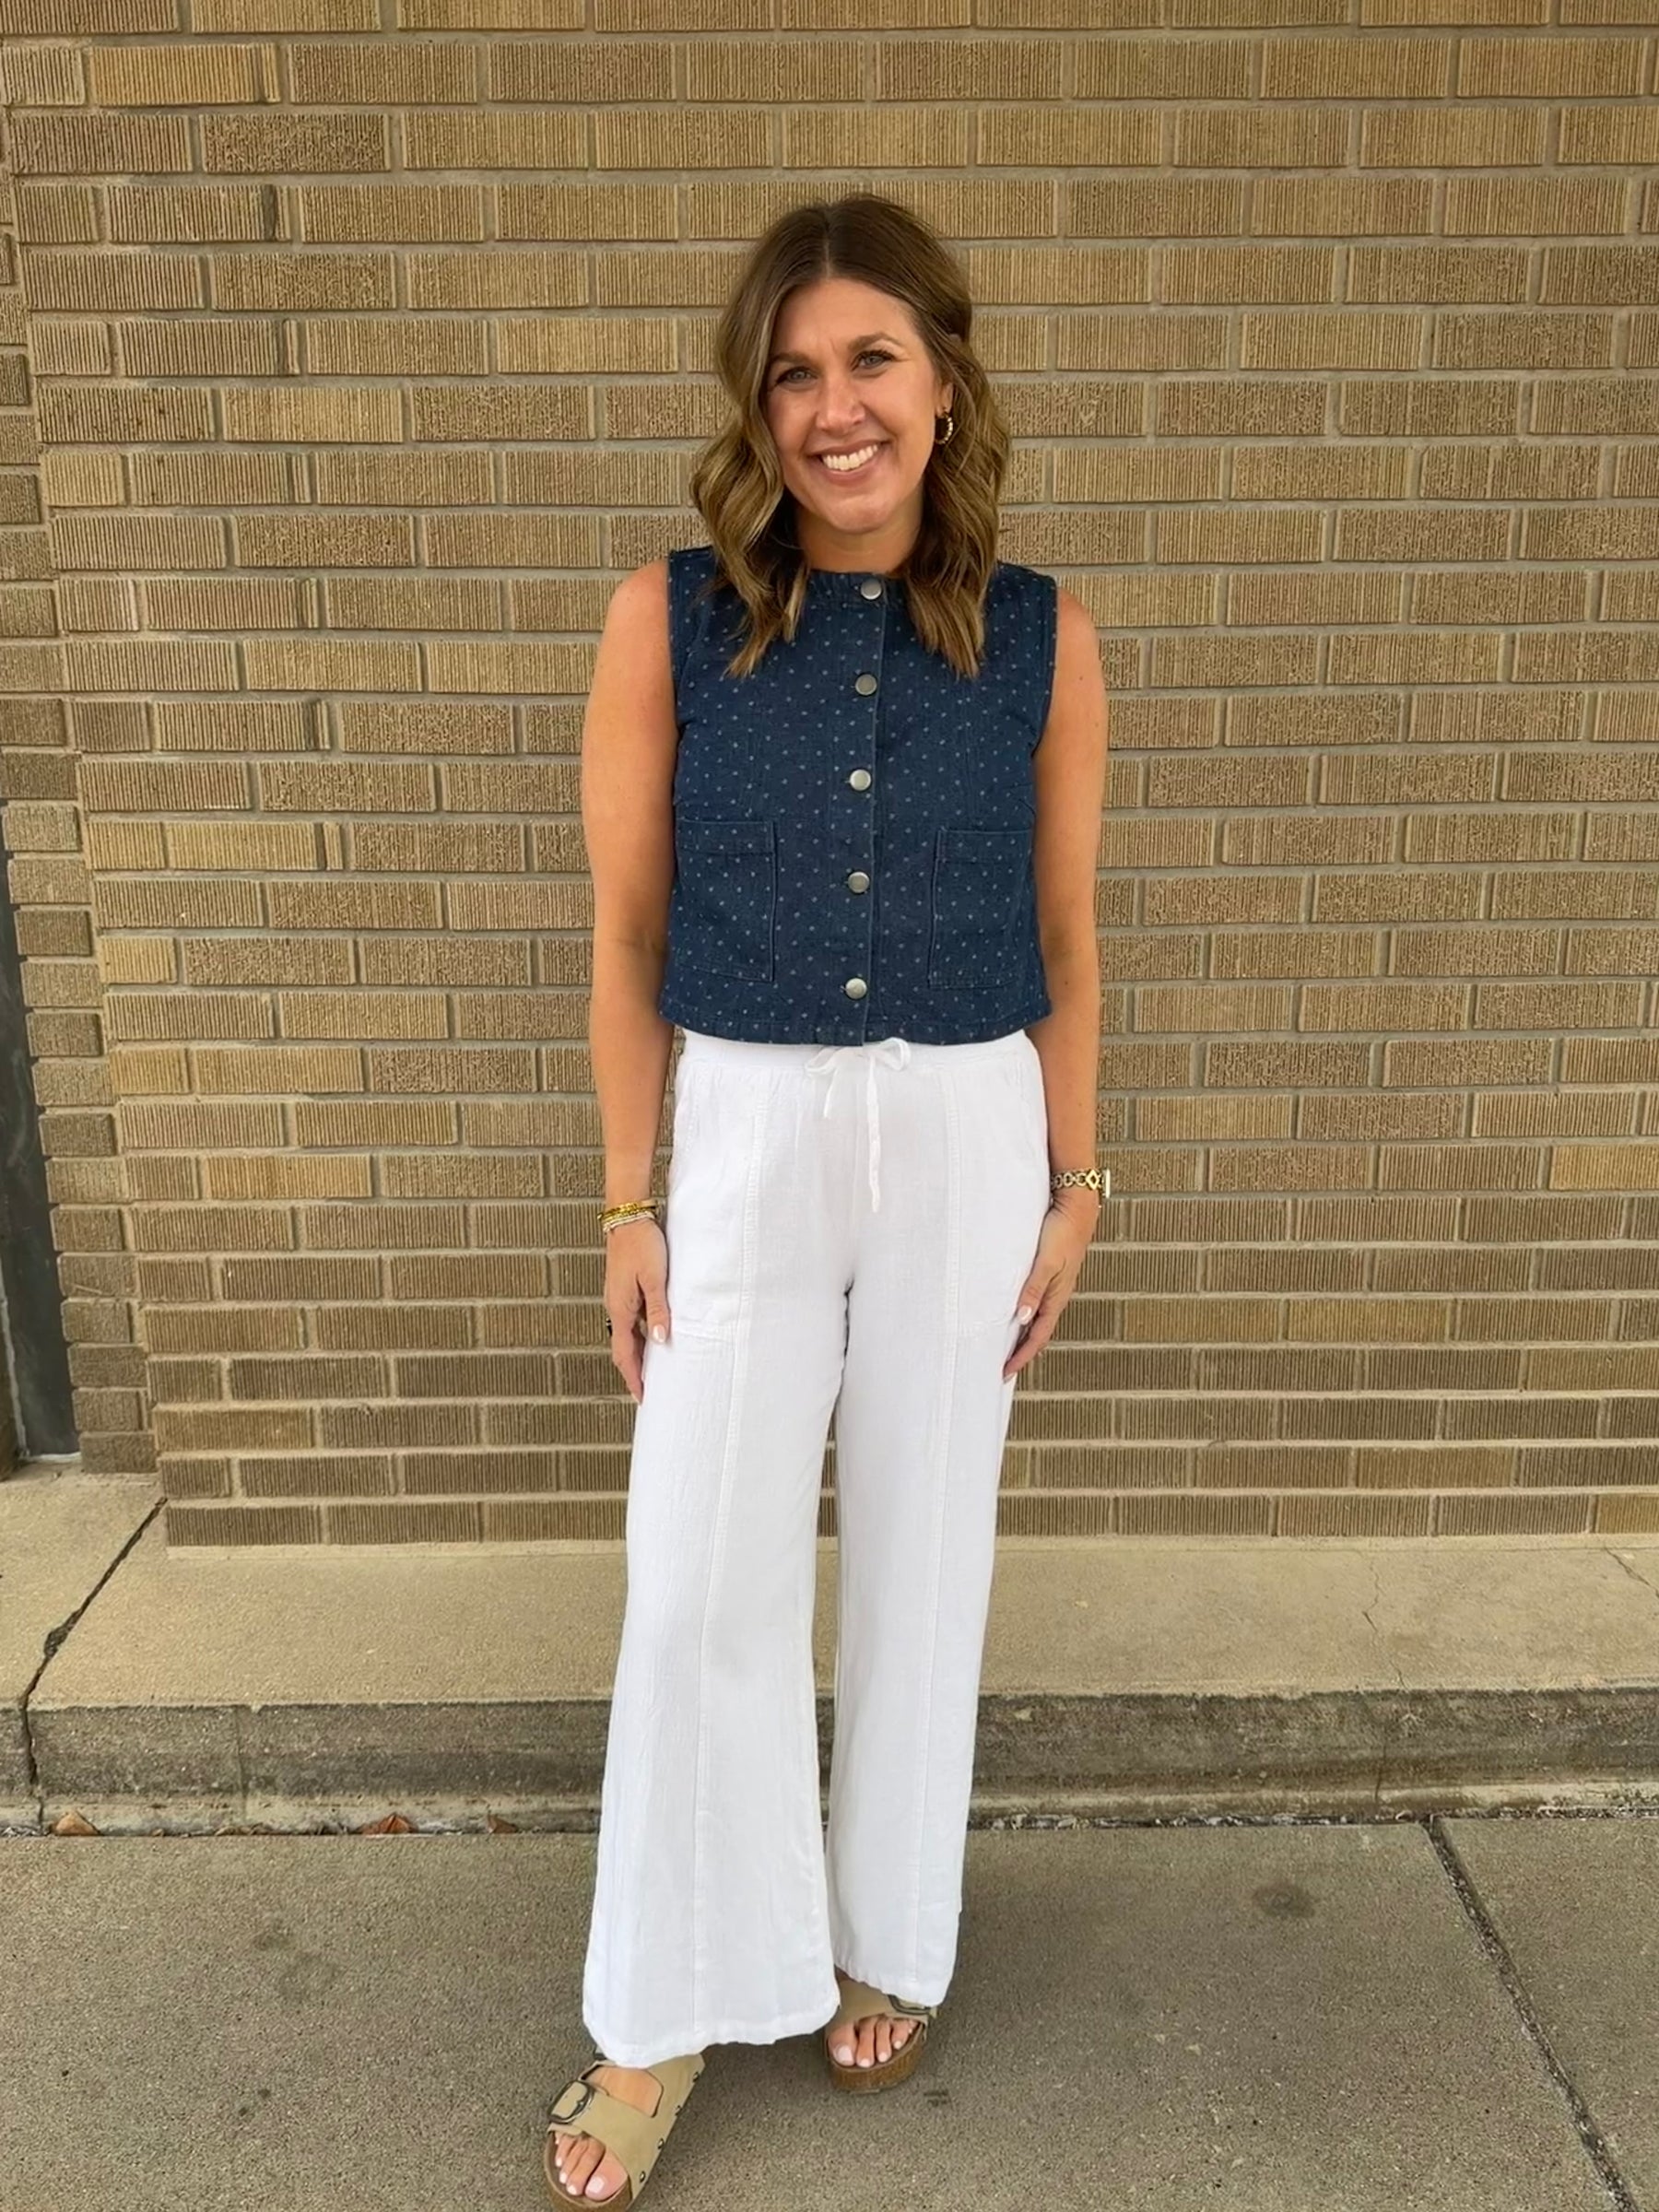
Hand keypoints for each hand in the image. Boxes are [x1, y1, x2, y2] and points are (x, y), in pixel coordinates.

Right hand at [605, 1216, 670, 1404]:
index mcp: (620, 1309)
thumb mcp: (655, 1279)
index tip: (642, 1396)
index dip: (633, 1377)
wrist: (627, 1217)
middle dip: (633, 1371)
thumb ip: (659, 1310)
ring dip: (637, 1353)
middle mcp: (615, 1306)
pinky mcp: (623, 1288)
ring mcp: (618, 1297)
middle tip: (646, 1390)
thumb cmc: (642, 1244)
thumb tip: (661, 1340)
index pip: (624, 1354)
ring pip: (626, 1334)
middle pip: (622, 1348)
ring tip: (653, 1368)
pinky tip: (653, 1334)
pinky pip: (630, 1320)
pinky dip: (639, 1334)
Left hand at [1003, 1190, 1096, 1381]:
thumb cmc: (1062, 1232)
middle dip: (1022, 1352)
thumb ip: (1033, 1289)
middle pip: (1037, 1332)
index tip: (1005, 1372)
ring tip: (1006, 1347)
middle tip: (1003, 1368)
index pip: (1037, 1336)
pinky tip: (1015, 1313)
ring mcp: (1054, 1285)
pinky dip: (1025, 1314)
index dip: (1022, 1356)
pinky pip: (1036, 1302)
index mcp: (1057, 1297)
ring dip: (1022, 1335)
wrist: (1077, 1207)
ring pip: (1036, 1318)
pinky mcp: (1051, 1273)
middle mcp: (1056, 1295)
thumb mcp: (1046, 1263)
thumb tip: (1021, 1319)